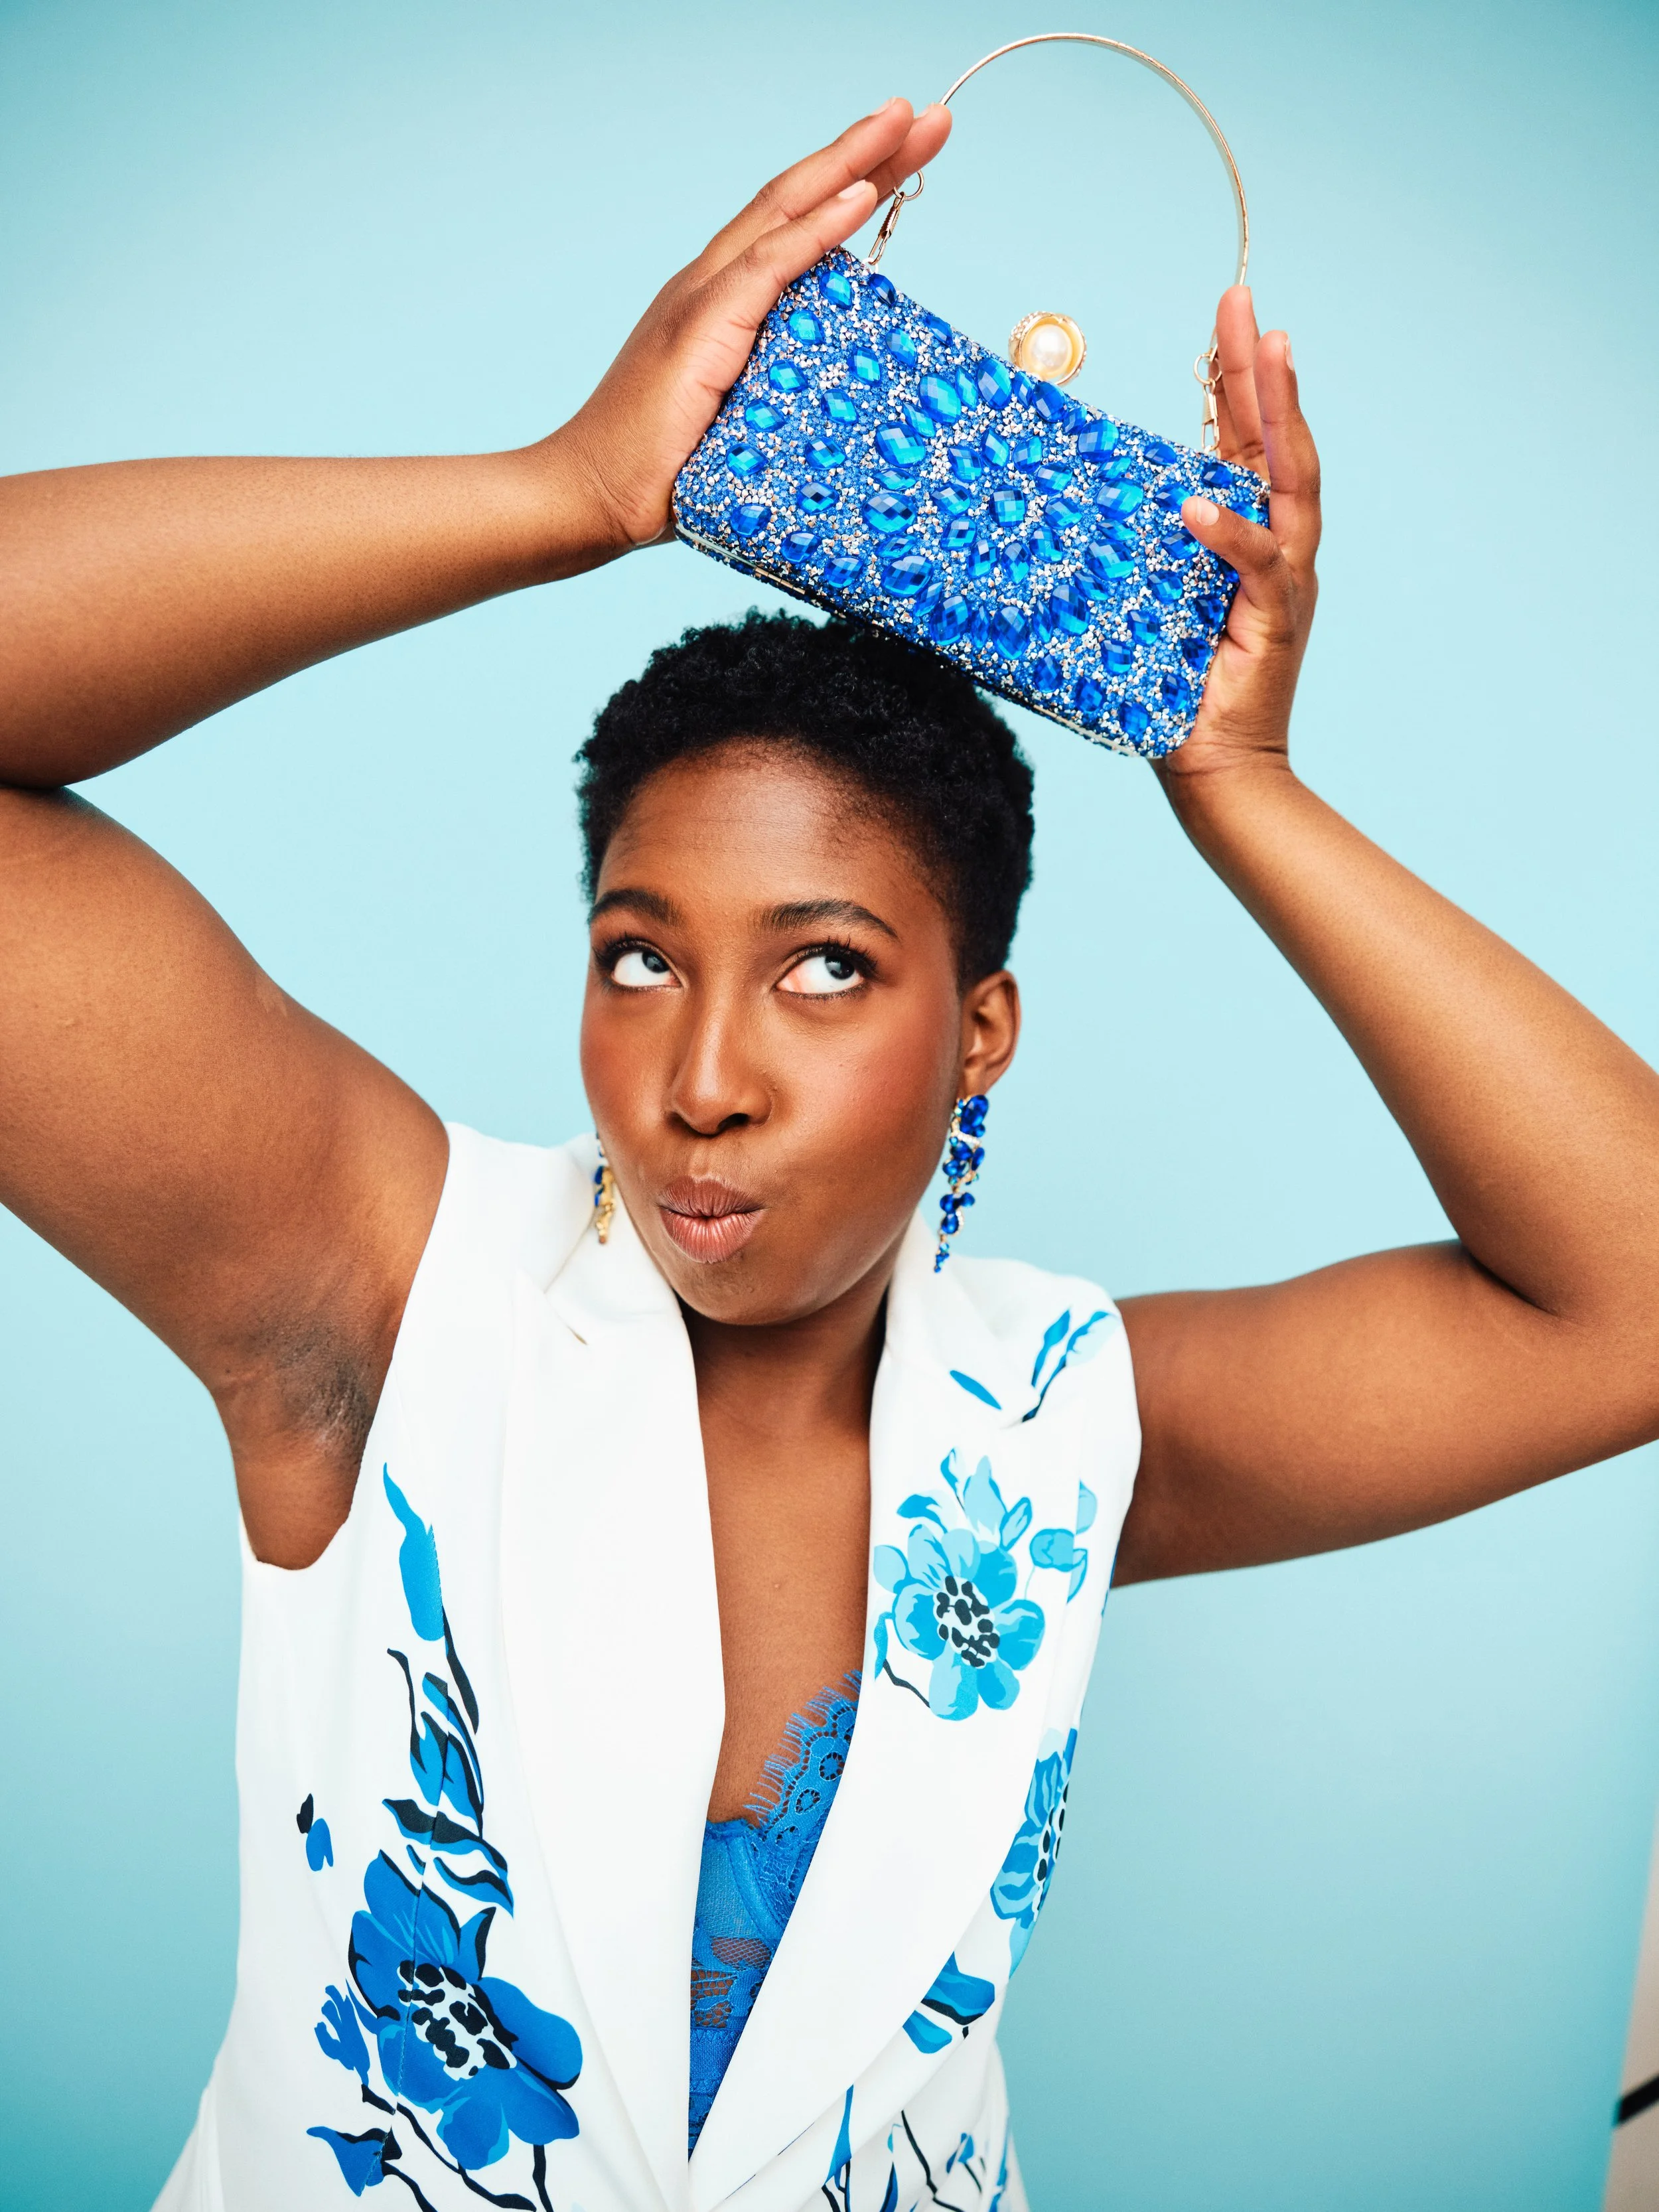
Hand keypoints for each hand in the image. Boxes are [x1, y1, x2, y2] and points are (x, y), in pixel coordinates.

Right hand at [549, 99, 951, 559]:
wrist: (592, 497)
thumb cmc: (665, 477)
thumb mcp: (742, 426)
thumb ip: (782, 396)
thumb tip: (841, 407)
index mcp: (718, 303)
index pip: (793, 226)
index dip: (849, 184)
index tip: (906, 150)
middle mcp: (710, 285)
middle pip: (795, 199)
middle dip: (864, 152)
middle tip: (928, 115)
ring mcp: (701, 299)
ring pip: (786, 211)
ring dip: (853, 164)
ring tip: (910, 124)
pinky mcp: (700, 327)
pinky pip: (769, 265)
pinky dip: (817, 228)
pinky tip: (861, 193)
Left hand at [1157, 287, 1320, 786]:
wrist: (1214, 770)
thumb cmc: (1175, 691)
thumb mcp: (1147, 601)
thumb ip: (1136, 549)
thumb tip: (1079, 500)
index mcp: (1249, 540)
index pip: (1249, 444)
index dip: (1241, 379)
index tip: (1231, 314)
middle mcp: (1279, 551)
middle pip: (1279, 442)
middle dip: (1264, 370)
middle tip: (1249, 304)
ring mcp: (1285, 585)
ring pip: (1291, 485)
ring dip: (1277, 417)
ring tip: (1263, 354)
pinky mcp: (1276, 625)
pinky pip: (1257, 568)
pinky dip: (1230, 534)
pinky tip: (1200, 503)